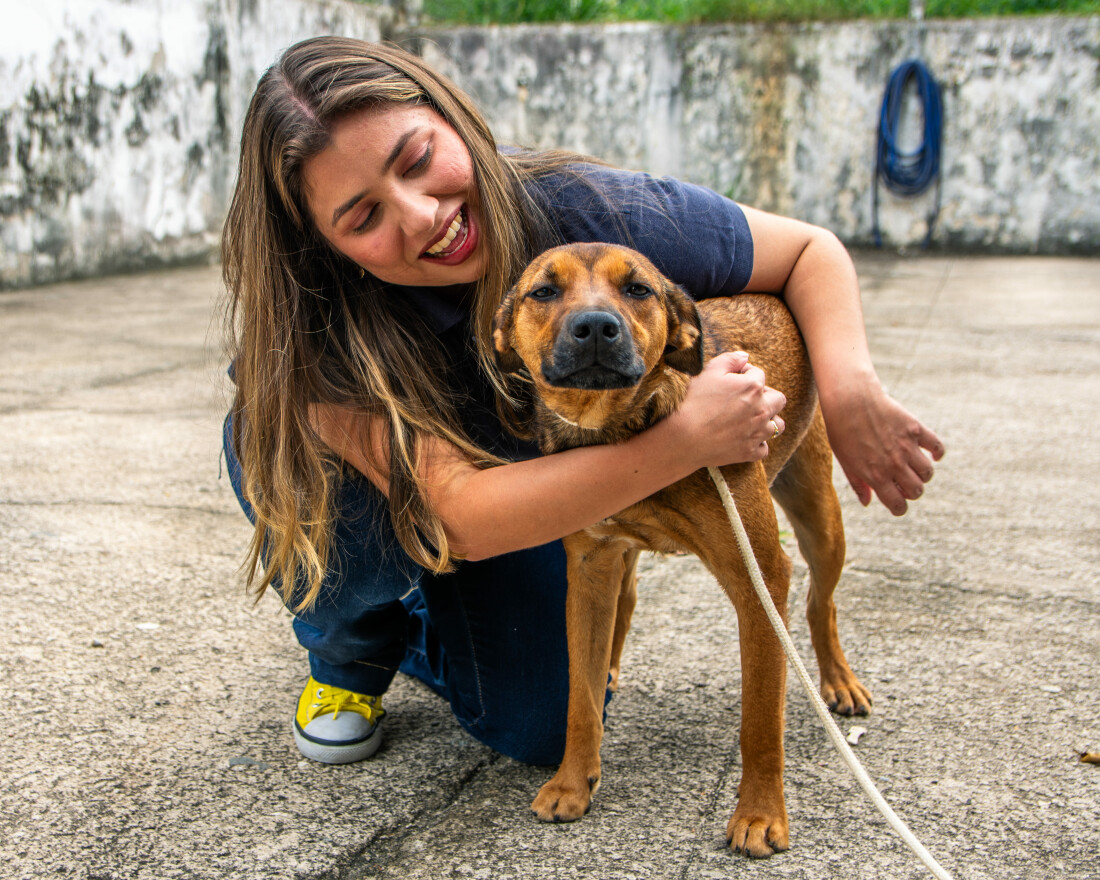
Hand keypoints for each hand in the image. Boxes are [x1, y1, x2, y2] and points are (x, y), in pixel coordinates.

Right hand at [671, 351, 786, 467]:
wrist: (684, 437)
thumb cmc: (694, 402)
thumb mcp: (709, 372)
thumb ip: (730, 360)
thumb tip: (745, 357)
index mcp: (753, 387)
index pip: (759, 374)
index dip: (745, 374)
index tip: (732, 379)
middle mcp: (762, 410)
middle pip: (778, 400)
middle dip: (766, 396)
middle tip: (747, 398)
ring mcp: (758, 433)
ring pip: (777, 425)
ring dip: (768, 420)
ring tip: (752, 419)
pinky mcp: (750, 452)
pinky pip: (764, 448)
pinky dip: (757, 443)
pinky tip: (744, 439)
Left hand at [823, 382, 944, 515]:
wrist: (849, 401)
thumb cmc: (842, 432)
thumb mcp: (845, 462)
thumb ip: (858, 484)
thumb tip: (867, 503)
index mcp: (876, 476)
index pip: (898, 505)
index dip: (899, 508)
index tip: (897, 503)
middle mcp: (894, 464)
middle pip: (916, 490)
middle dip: (911, 491)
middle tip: (903, 483)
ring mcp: (906, 447)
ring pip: (927, 473)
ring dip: (922, 474)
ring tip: (912, 466)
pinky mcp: (915, 429)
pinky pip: (937, 447)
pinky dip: (938, 453)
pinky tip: (931, 454)